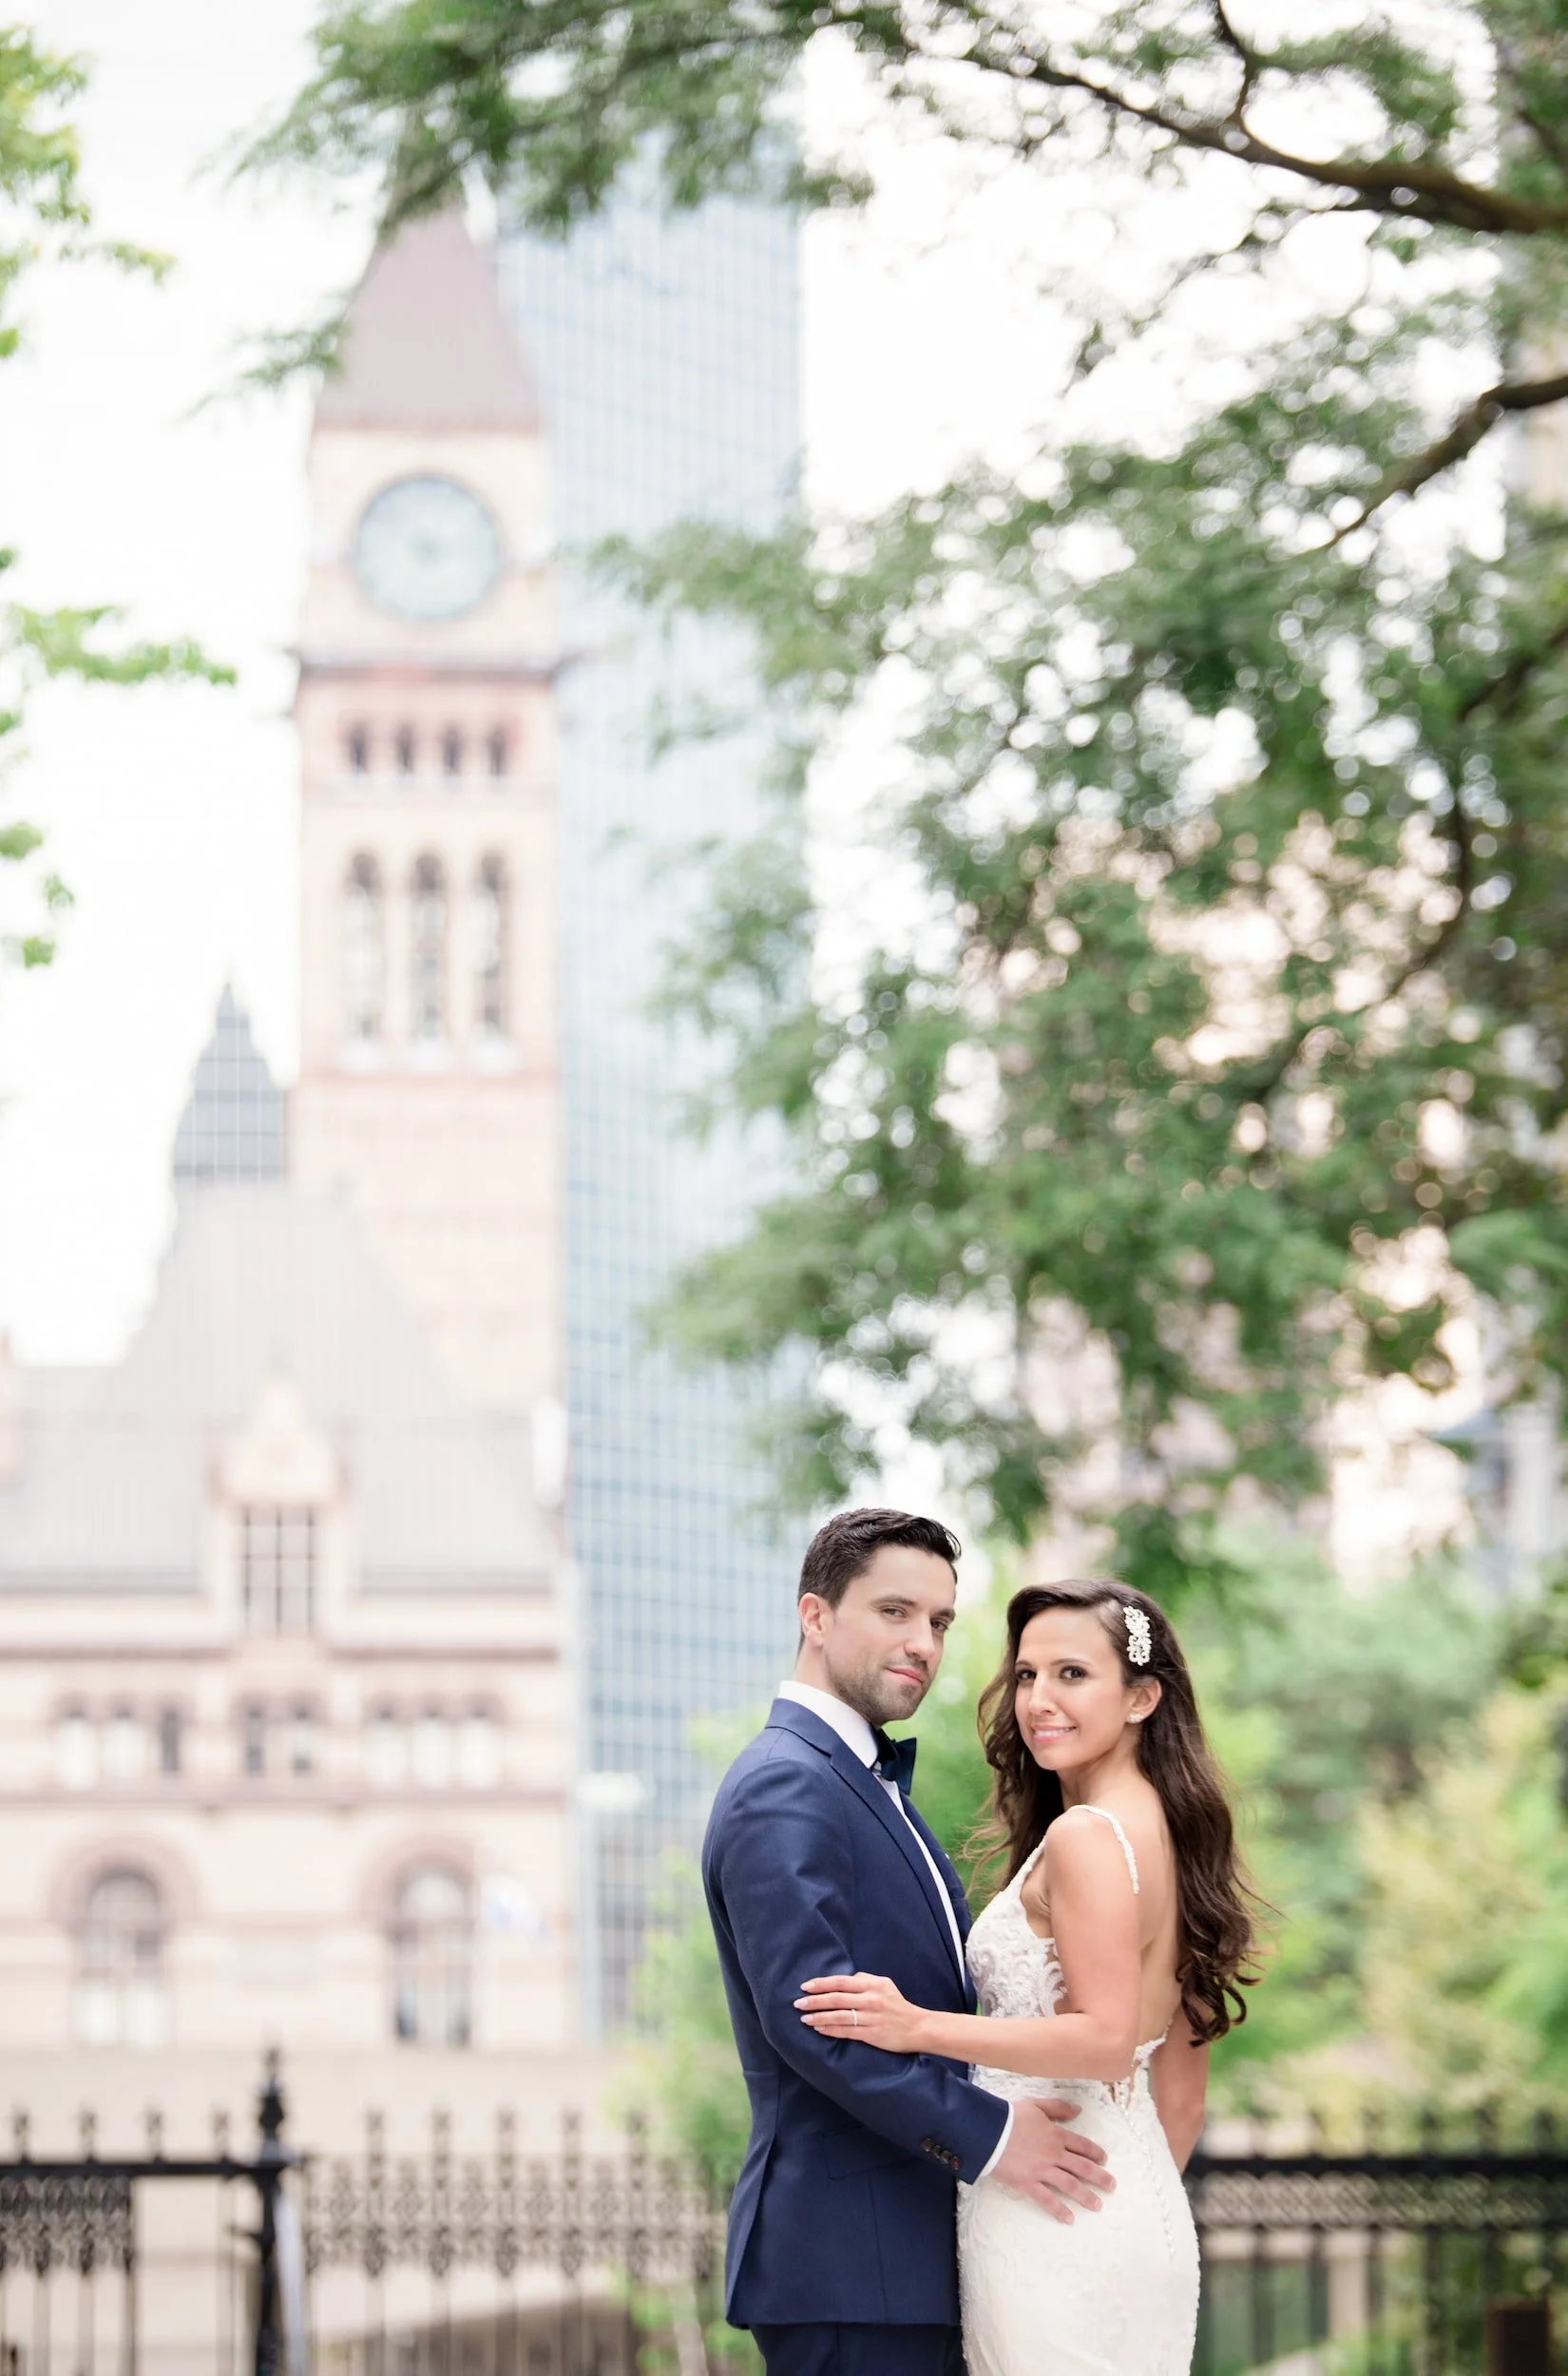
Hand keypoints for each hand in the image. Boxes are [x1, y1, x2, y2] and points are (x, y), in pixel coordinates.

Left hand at [795, 1972, 926, 2052]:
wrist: (917, 2027)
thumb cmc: (897, 2005)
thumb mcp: (884, 1985)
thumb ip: (864, 1980)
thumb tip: (843, 1980)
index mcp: (873, 1984)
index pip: (841, 1982)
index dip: (821, 1983)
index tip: (805, 1986)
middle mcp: (871, 1999)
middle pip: (837, 1998)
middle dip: (815, 2001)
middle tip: (798, 2003)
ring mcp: (871, 2017)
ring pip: (839, 2016)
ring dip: (819, 2017)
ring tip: (804, 2018)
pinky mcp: (872, 2034)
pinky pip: (847, 2031)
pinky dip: (831, 2030)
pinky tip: (819, 2029)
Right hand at [991, 2097, 1113, 2225]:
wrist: (988, 2131)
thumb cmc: (1009, 2116)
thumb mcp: (1035, 2105)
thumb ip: (1058, 2108)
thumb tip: (1078, 2110)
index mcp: (1056, 2134)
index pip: (1082, 2145)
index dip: (1095, 2153)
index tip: (1104, 2160)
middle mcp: (1054, 2154)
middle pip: (1082, 2167)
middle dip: (1100, 2177)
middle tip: (1112, 2186)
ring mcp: (1042, 2170)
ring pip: (1070, 2185)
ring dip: (1086, 2196)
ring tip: (1098, 2205)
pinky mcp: (1028, 2184)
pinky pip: (1047, 2199)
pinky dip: (1059, 2210)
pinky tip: (1069, 2219)